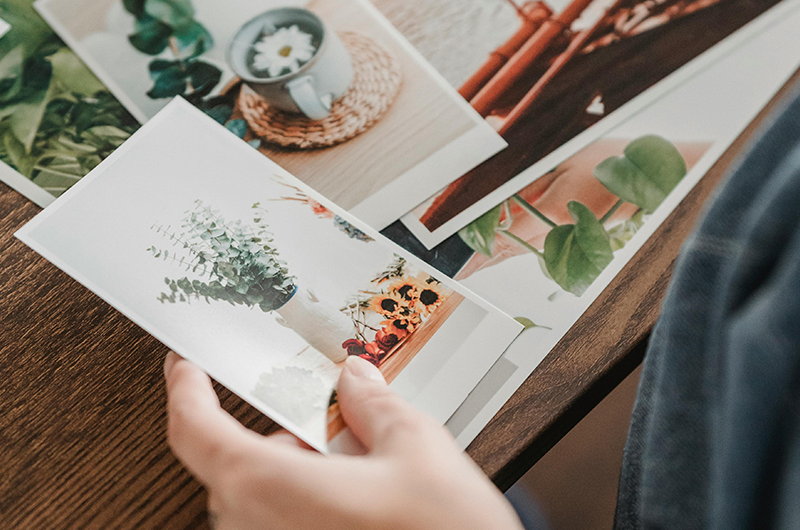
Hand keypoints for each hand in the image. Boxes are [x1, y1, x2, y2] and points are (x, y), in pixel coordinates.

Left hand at [164, 352, 523, 529]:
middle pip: (239, 462)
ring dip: (300, 471)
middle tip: (328, 417)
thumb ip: (376, 405)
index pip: (195, 429)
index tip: (186, 367)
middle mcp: (258, 528)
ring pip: (264, 496)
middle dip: (284, 434)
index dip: (185, 389)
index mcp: (270, 488)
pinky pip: (283, 523)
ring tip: (360, 464)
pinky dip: (310, 501)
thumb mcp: (416, 448)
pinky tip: (361, 498)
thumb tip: (358, 380)